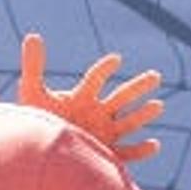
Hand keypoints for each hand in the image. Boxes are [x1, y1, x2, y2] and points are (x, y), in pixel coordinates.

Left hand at [18, 32, 162, 162]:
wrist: (40, 153)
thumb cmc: (37, 122)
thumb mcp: (33, 93)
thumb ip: (34, 66)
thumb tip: (32, 35)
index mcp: (83, 97)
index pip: (95, 79)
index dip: (105, 69)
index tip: (116, 59)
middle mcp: (98, 113)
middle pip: (122, 97)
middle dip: (138, 87)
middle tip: (155, 75)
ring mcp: (105, 133)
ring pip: (129, 123)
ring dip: (143, 115)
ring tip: (158, 105)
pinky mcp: (108, 154)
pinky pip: (129, 153)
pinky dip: (142, 150)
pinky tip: (155, 144)